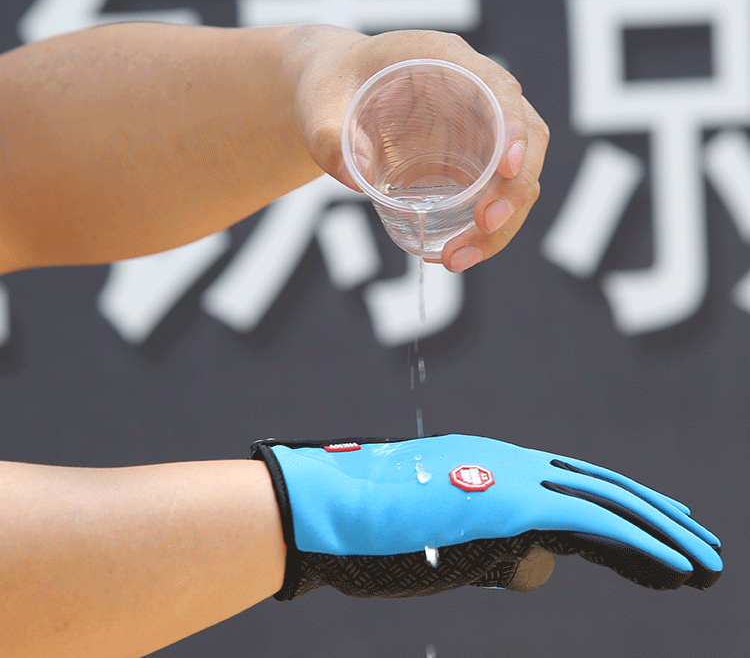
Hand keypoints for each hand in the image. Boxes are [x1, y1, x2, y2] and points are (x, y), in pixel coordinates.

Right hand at [251, 434, 721, 600]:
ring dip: (660, 532)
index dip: (618, 503)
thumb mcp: (441, 539)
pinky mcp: (510, 503)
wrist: (322, 507)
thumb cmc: (368, 526)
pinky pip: (593, 525)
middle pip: (598, 485)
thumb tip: (544, 565)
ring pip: (606, 501)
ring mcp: (508, 479)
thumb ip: (495, 547)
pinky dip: (640, 545)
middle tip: (699, 540)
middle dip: (654, 515)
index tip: (655, 525)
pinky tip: (677, 567)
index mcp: (489, 466)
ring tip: (705, 560)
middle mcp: (506, 463)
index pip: (569, 482)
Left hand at [283, 26, 547, 272]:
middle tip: (482, 227)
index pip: (500, 89)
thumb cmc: (331, 87)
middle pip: (525, 140)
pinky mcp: (471, 160)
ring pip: (516, 176)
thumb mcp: (320, 104)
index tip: (507, 168)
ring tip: (457, 259)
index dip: (514, 128)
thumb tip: (352, 175)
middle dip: (513, 189)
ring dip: (501, 223)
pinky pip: (494, 195)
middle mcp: (476, 93)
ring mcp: (479, 129)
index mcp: (446, 61)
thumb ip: (328, 135)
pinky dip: (484, 230)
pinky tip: (454, 254)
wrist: (334, 95)